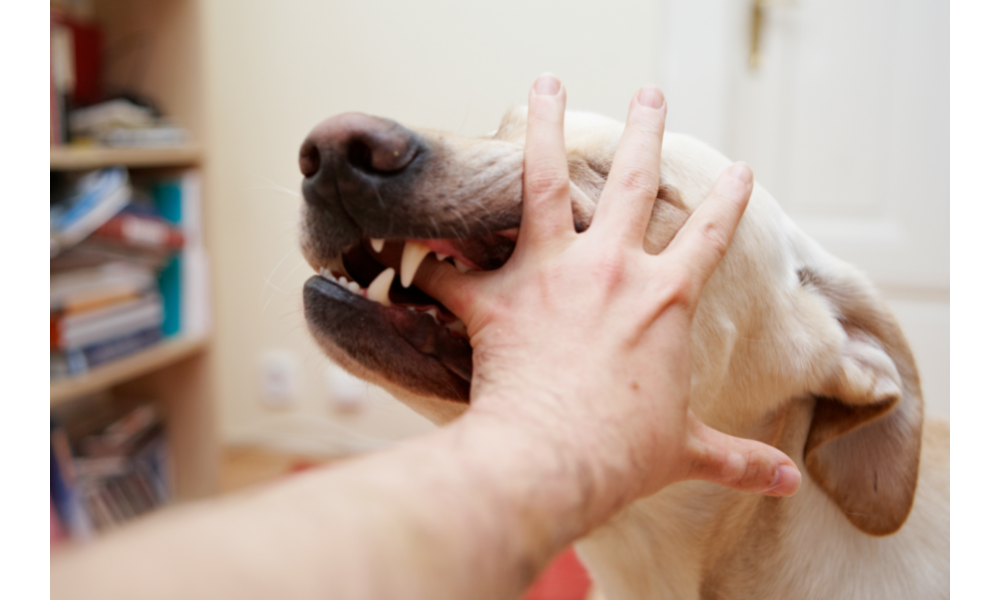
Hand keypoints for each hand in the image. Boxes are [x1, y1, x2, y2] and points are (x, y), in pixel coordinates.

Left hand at [417, 74, 799, 519]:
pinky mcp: (495, 297)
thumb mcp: (688, 451)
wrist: (555, 463)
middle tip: (650, 93)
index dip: (729, 200)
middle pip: (632, 180)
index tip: (741, 169)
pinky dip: (431, 262)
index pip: (710, 235)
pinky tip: (413, 248)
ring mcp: (549, 273)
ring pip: (542, 180)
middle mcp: (610, 269)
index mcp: (665, 299)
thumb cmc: (623, 456)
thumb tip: (789, 486)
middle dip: (645, 130)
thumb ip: (737, 459)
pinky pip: (450, 271)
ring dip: (543, 128)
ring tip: (543, 84)